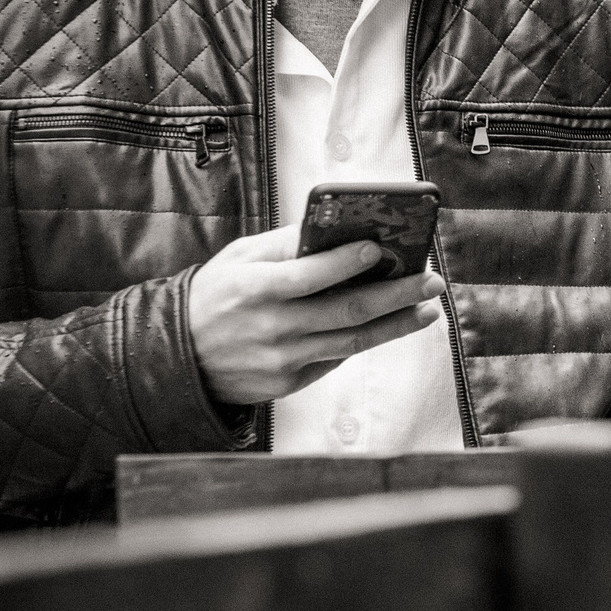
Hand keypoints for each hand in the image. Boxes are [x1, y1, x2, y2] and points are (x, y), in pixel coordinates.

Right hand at [187, 224, 443, 405]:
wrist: (178, 357)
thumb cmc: (215, 295)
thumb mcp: (239, 258)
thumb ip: (285, 243)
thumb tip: (336, 226)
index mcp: (255, 288)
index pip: (310, 274)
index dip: (348, 262)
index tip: (383, 248)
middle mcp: (272, 326)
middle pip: (347, 311)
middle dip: (397, 295)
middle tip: (432, 281)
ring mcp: (282, 360)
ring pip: (352, 341)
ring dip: (396, 325)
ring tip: (427, 309)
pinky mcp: (288, 383)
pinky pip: (335, 358)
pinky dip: (364, 340)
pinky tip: (390, 325)